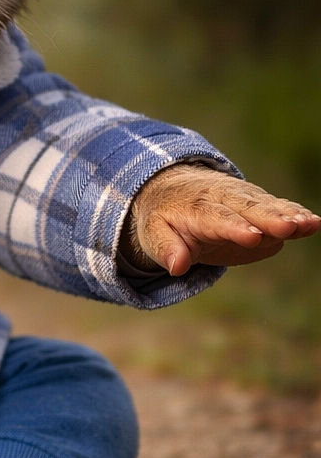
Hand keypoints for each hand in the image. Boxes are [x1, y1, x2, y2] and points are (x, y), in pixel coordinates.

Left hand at [122, 164, 318, 275]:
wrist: (173, 191)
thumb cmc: (164, 218)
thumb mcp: (153, 234)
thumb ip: (166, 250)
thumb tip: (177, 267)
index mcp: (195, 208)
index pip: (216, 218)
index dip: (234, 227)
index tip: (252, 237)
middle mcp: (222, 199)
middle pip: (248, 208)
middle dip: (269, 218)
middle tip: (290, 227)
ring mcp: (244, 199)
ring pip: (266, 206)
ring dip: (288, 214)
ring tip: (310, 224)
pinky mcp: (258, 204)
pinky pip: (278, 207)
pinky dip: (295, 213)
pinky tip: (313, 223)